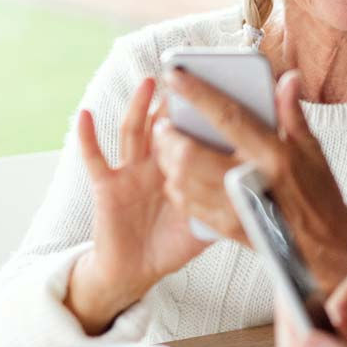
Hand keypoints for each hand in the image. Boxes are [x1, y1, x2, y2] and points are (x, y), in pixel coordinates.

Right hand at [64, 78, 207, 334]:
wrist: (136, 271)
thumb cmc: (172, 244)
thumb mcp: (208, 224)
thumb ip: (229, 205)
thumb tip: (262, 190)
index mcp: (183, 170)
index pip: (193, 135)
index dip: (203, 114)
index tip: (219, 88)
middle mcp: (156, 164)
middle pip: (165, 126)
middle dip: (173, 103)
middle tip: (188, 75)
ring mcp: (131, 172)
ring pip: (135, 133)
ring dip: (139, 107)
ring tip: (149, 83)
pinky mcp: (107, 186)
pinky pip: (95, 159)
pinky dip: (87, 137)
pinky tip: (85, 115)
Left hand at [155, 67, 346, 290]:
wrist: (324, 243)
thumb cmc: (318, 192)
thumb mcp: (312, 149)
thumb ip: (292, 113)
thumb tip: (288, 79)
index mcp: (274, 156)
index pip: (228, 118)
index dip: (199, 94)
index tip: (177, 76)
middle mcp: (252, 181)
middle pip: (192, 154)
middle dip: (170, 135)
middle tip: (165, 122)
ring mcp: (236, 207)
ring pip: (183, 180)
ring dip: (167, 159)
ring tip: (167, 144)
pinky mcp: (227, 227)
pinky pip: (188, 204)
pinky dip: (176, 185)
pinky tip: (176, 173)